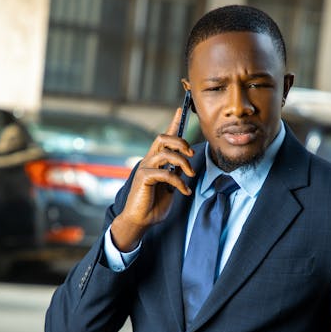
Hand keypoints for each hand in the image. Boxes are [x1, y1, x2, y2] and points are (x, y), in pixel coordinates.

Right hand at [110, 107, 194, 251]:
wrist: (139, 221)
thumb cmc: (153, 206)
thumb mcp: (169, 188)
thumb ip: (175, 175)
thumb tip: (184, 167)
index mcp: (155, 161)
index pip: (164, 138)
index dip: (172, 123)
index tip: (181, 110)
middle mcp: (148, 161)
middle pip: (163, 138)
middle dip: (180, 141)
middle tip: (191, 153)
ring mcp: (145, 169)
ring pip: (165, 153)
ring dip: (182, 162)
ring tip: (190, 175)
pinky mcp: (143, 178)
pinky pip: (165, 173)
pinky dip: (178, 182)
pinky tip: (184, 192)